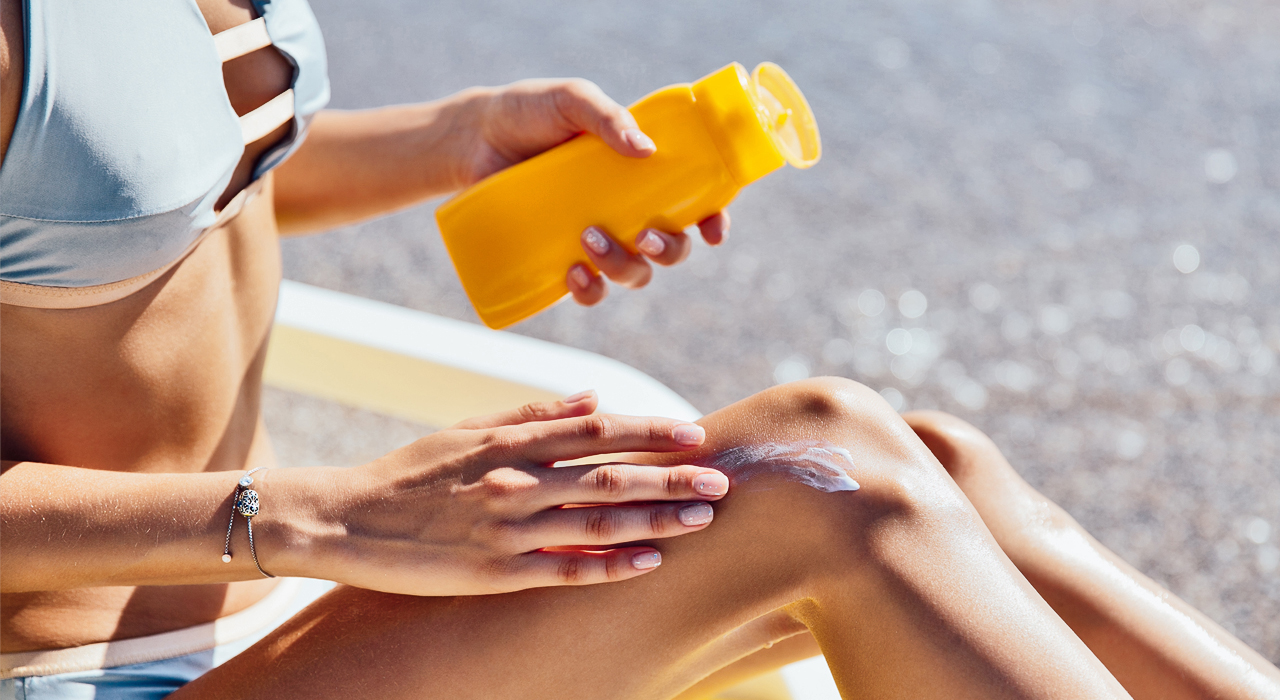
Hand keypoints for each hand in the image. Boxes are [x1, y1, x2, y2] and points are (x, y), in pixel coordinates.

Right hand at [298, 392, 727, 595]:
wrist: (343, 520)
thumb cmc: (410, 471)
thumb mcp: (467, 428)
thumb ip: (533, 413)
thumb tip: (594, 396)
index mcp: (509, 441)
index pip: (596, 430)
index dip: (649, 430)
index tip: (693, 431)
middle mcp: (515, 481)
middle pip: (609, 476)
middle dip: (670, 477)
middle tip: (721, 479)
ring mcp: (506, 528)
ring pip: (596, 522)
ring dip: (655, 520)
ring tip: (703, 518)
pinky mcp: (493, 572)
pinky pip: (563, 570)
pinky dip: (609, 567)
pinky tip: (649, 564)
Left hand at [453, 78, 730, 305]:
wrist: (475, 137)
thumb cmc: (530, 112)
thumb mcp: (571, 100)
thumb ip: (607, 116)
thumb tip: (647, 150)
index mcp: (643, 173)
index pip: (695, 201)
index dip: (714, 218)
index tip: (713, 228)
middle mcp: (627, 209)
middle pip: (671, 247)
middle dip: (668, 250)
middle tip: (643, 234)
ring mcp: (597, 236)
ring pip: (633, 273)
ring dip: (623, 267)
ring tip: (588, 240)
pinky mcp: (561, 256)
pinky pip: (588, 289)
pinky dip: (588, 290)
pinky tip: (573, 273)